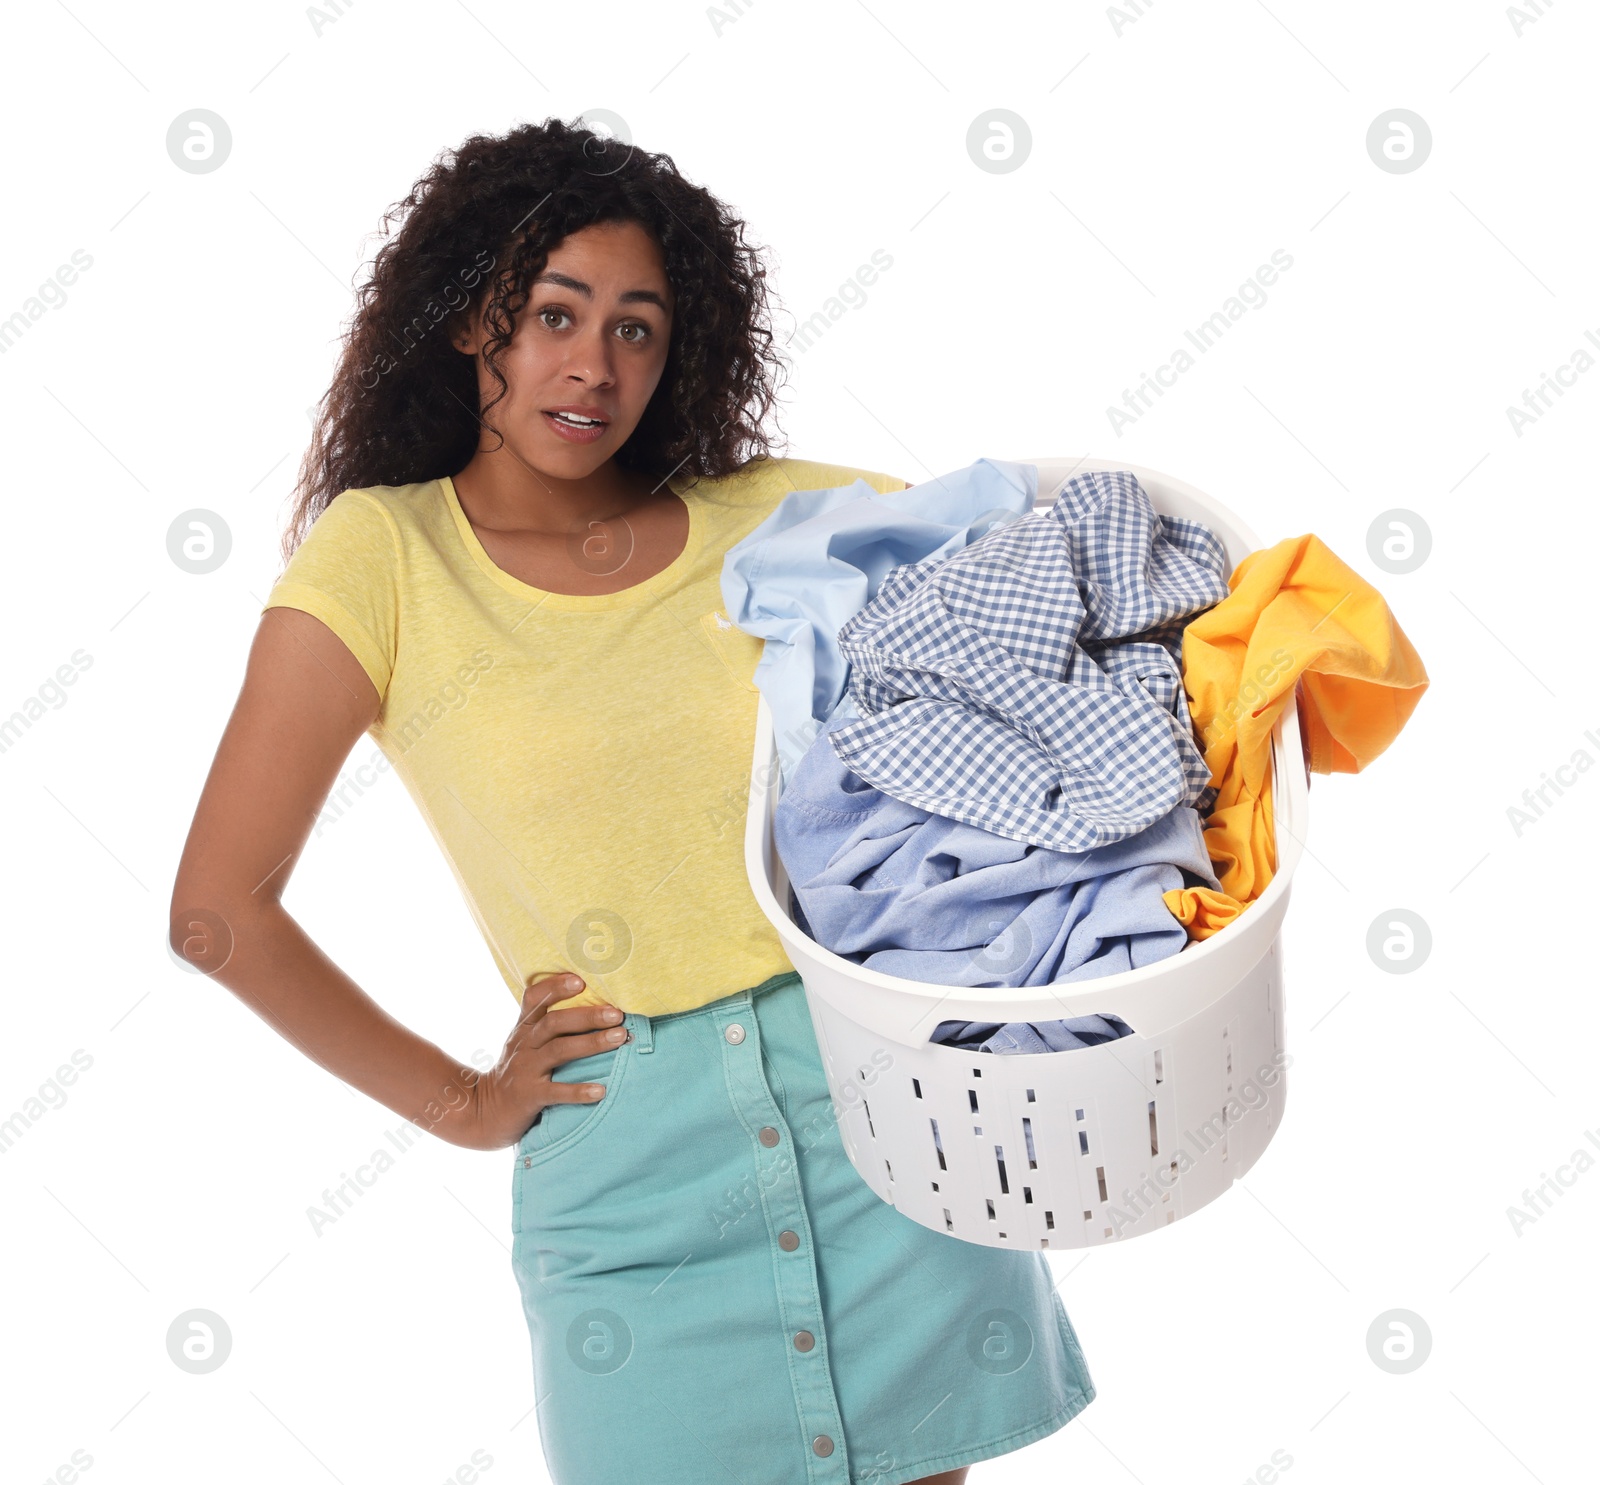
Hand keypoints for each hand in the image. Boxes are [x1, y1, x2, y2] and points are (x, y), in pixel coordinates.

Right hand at [469, 973, 627, 1149]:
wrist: (486, 1111)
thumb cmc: (517, 1071)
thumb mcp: (524, 1042)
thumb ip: (547, 1023)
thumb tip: (591, 1002)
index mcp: (525, 1028)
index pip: (534, 999)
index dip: (554, 987)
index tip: (580, 980)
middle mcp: (524, 1044)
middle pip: (554, 1023)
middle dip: (587, 1016)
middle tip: (616, 1014)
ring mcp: (525, 1070)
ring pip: (559, 1051)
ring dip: (591, 1043)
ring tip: (619, 1038)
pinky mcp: (529, 1096)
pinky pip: (555, 1092)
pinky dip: (578, 1091)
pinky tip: (600, 1091)